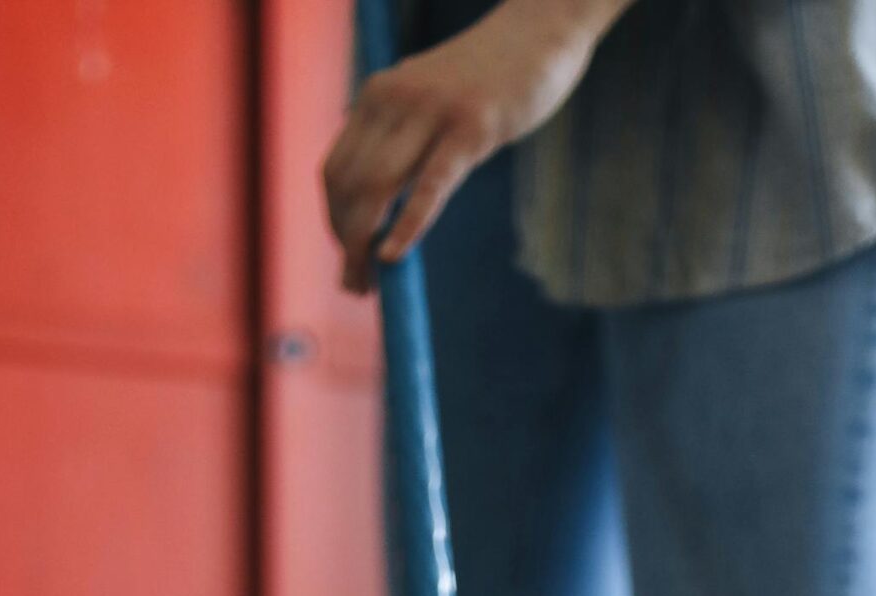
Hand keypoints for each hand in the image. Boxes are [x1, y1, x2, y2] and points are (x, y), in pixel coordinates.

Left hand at [322, 0, 621, 291]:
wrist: (540, 27)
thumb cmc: (487, 72)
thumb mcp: (427, 95)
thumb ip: (398, 130)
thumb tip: (374, 184)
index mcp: (378, 94)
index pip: (336, 170)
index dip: (335, 221)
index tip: (349, 258)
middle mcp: (394, 98)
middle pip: (350, 185)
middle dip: (347, 243)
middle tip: (356, 287)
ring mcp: (432, 112)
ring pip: (378, 188)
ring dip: (365, 244)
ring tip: (370, 285)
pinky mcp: (471, 128)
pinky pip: (429, 185)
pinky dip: (407, 225)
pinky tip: (393, 257)